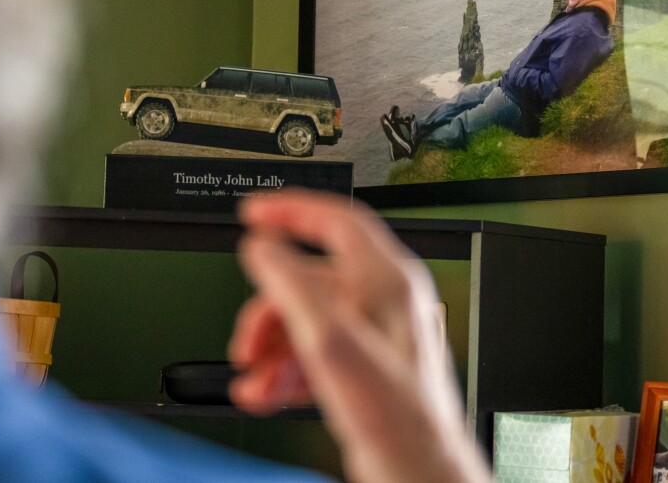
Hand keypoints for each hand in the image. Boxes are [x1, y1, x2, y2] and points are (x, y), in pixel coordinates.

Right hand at [228, 189, 490, 482]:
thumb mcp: (332, 343)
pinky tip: (268, 393)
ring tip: (255, 380)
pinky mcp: (368, 369)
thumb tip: (264, 248)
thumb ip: (294, 287)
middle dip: (269, 310)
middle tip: (246, 341)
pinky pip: (318, 353)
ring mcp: (377, 336)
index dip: (292, 211)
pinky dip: (288, 370)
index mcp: (388, 281)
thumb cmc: (398, 418)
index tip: (254, 212)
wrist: (421, 474)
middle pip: (311, 280)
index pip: (337, 221)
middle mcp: (386, 302)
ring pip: (310, 320)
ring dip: (274, 348)